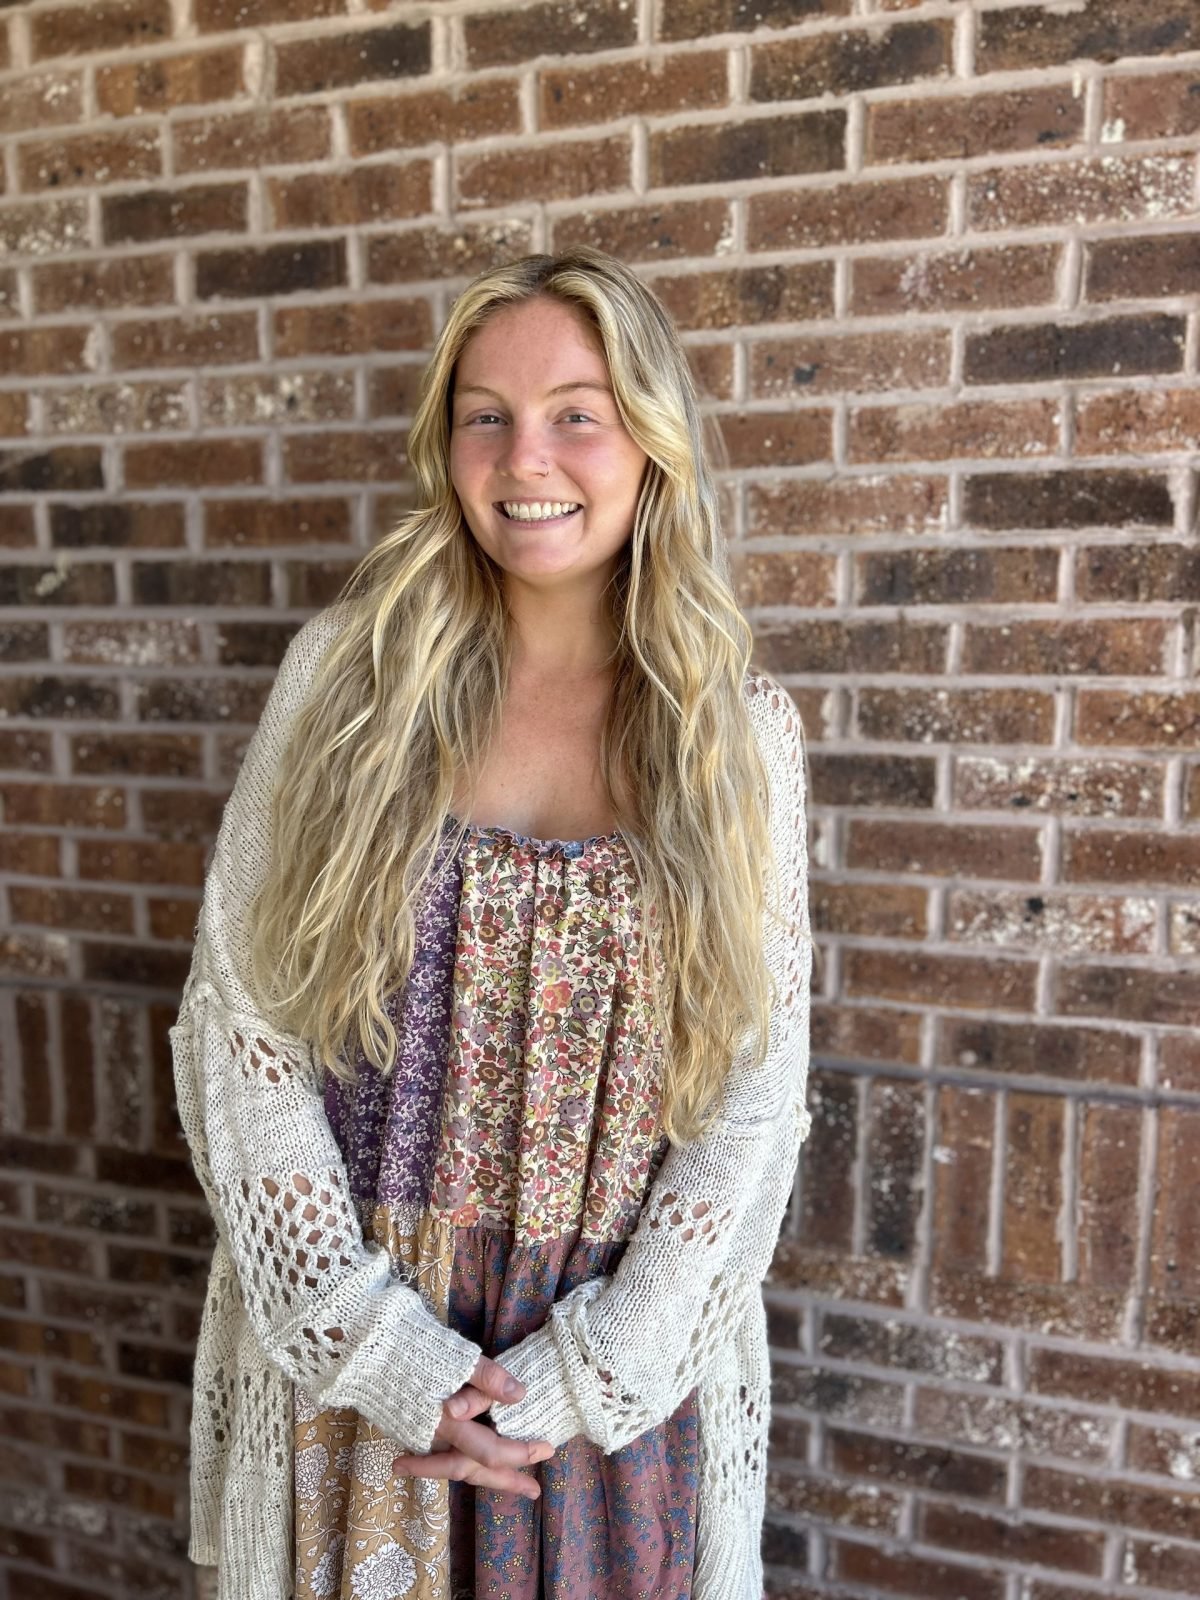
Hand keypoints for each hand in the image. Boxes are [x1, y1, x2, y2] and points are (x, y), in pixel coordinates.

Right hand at [391, 1354, 552, 1499]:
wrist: (363, 1349)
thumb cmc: (412, 1348)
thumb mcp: (456, 1357)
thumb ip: (488, 1377)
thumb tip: (520, 1396)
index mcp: (449, 1423)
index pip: (490, 1450)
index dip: (520, 1452)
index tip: (547, 1448)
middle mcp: (434, 1438)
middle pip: (474, 1470)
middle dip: (505, 1481)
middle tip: (532, 1491)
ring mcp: (420, 1437)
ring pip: (457, 1466)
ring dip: (484, 1476)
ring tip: (509, 1484)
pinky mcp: (410, 1429)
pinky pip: (441, 1455)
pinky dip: (460, 1462)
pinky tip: (471, 1463)